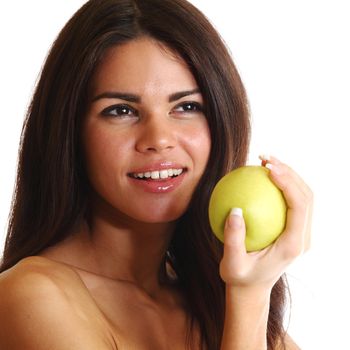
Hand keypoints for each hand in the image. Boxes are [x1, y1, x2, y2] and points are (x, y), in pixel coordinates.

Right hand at [219, 156, 312, 290]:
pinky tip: (260, 176)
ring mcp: (300, 232)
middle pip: (307, 195)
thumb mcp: (231, 264)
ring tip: (264, 161)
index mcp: (293, 244)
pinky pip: (291, 200)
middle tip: (265, 159)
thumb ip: (233, 239)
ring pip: (303, 195)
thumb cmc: (240, 277)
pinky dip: (280, 184)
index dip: (289, 183)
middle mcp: (302, 236)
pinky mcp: (293, 228)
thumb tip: (235, 209)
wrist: (251, 287)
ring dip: (287, 174)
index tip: (269, 169)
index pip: (299, 207)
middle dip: (290, 172)